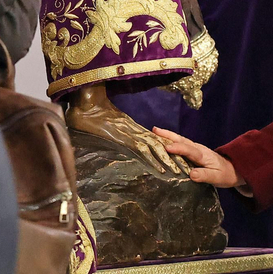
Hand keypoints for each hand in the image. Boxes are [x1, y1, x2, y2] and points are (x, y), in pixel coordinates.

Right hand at [64, 85, 187, 174]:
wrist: (84, 100)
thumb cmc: (87, 111)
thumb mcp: (100, 124)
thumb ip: (106, 131)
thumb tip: (104, 137)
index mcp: (131, 126)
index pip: (154, 139)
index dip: (167, 149)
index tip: (178, 159)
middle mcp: (136, 129)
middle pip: (161, 144)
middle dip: (175, 156)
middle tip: (188, 168)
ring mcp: (132, 131)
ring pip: (157, 147)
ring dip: (170, 161)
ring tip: (182, 173)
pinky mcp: (126, 135)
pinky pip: (144, 149)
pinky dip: (155, 159)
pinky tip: (164, 170)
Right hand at [153, 127, 243, 189]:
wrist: (232, 170)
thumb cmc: (224, 175)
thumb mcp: (217, 178)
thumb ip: (205, 175)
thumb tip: (192, 174)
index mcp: (203, 156)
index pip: (189, 150)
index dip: (178, 149)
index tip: (167, 148)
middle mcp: (198, 149)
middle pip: (182, 140)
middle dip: (168, 135)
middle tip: (155, 130)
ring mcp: (195, 149)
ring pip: (180, 140)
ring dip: (167, 136)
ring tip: (154, 131)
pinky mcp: (193, 151)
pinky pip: (180, 144)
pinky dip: (170, 140)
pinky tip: (162, 140)